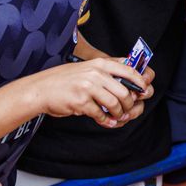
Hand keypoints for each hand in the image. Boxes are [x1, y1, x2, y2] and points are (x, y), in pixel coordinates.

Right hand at [35, 57, 151, 127]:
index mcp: (99, 63)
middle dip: (130, 103)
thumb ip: (105, 71)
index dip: (140, 81)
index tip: (144, 90)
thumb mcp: (86, 68)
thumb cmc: (64, 80)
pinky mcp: (81, 102)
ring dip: (118, 113)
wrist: (41, 89)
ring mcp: (88, 87)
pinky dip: (105, 121)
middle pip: (125, 90)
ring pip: (115, 103)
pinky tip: (106, 122)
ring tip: (117, 117)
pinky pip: (100, 114)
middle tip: (128, 110)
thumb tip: (128, 80)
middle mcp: (95, 73)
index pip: (129, 69)